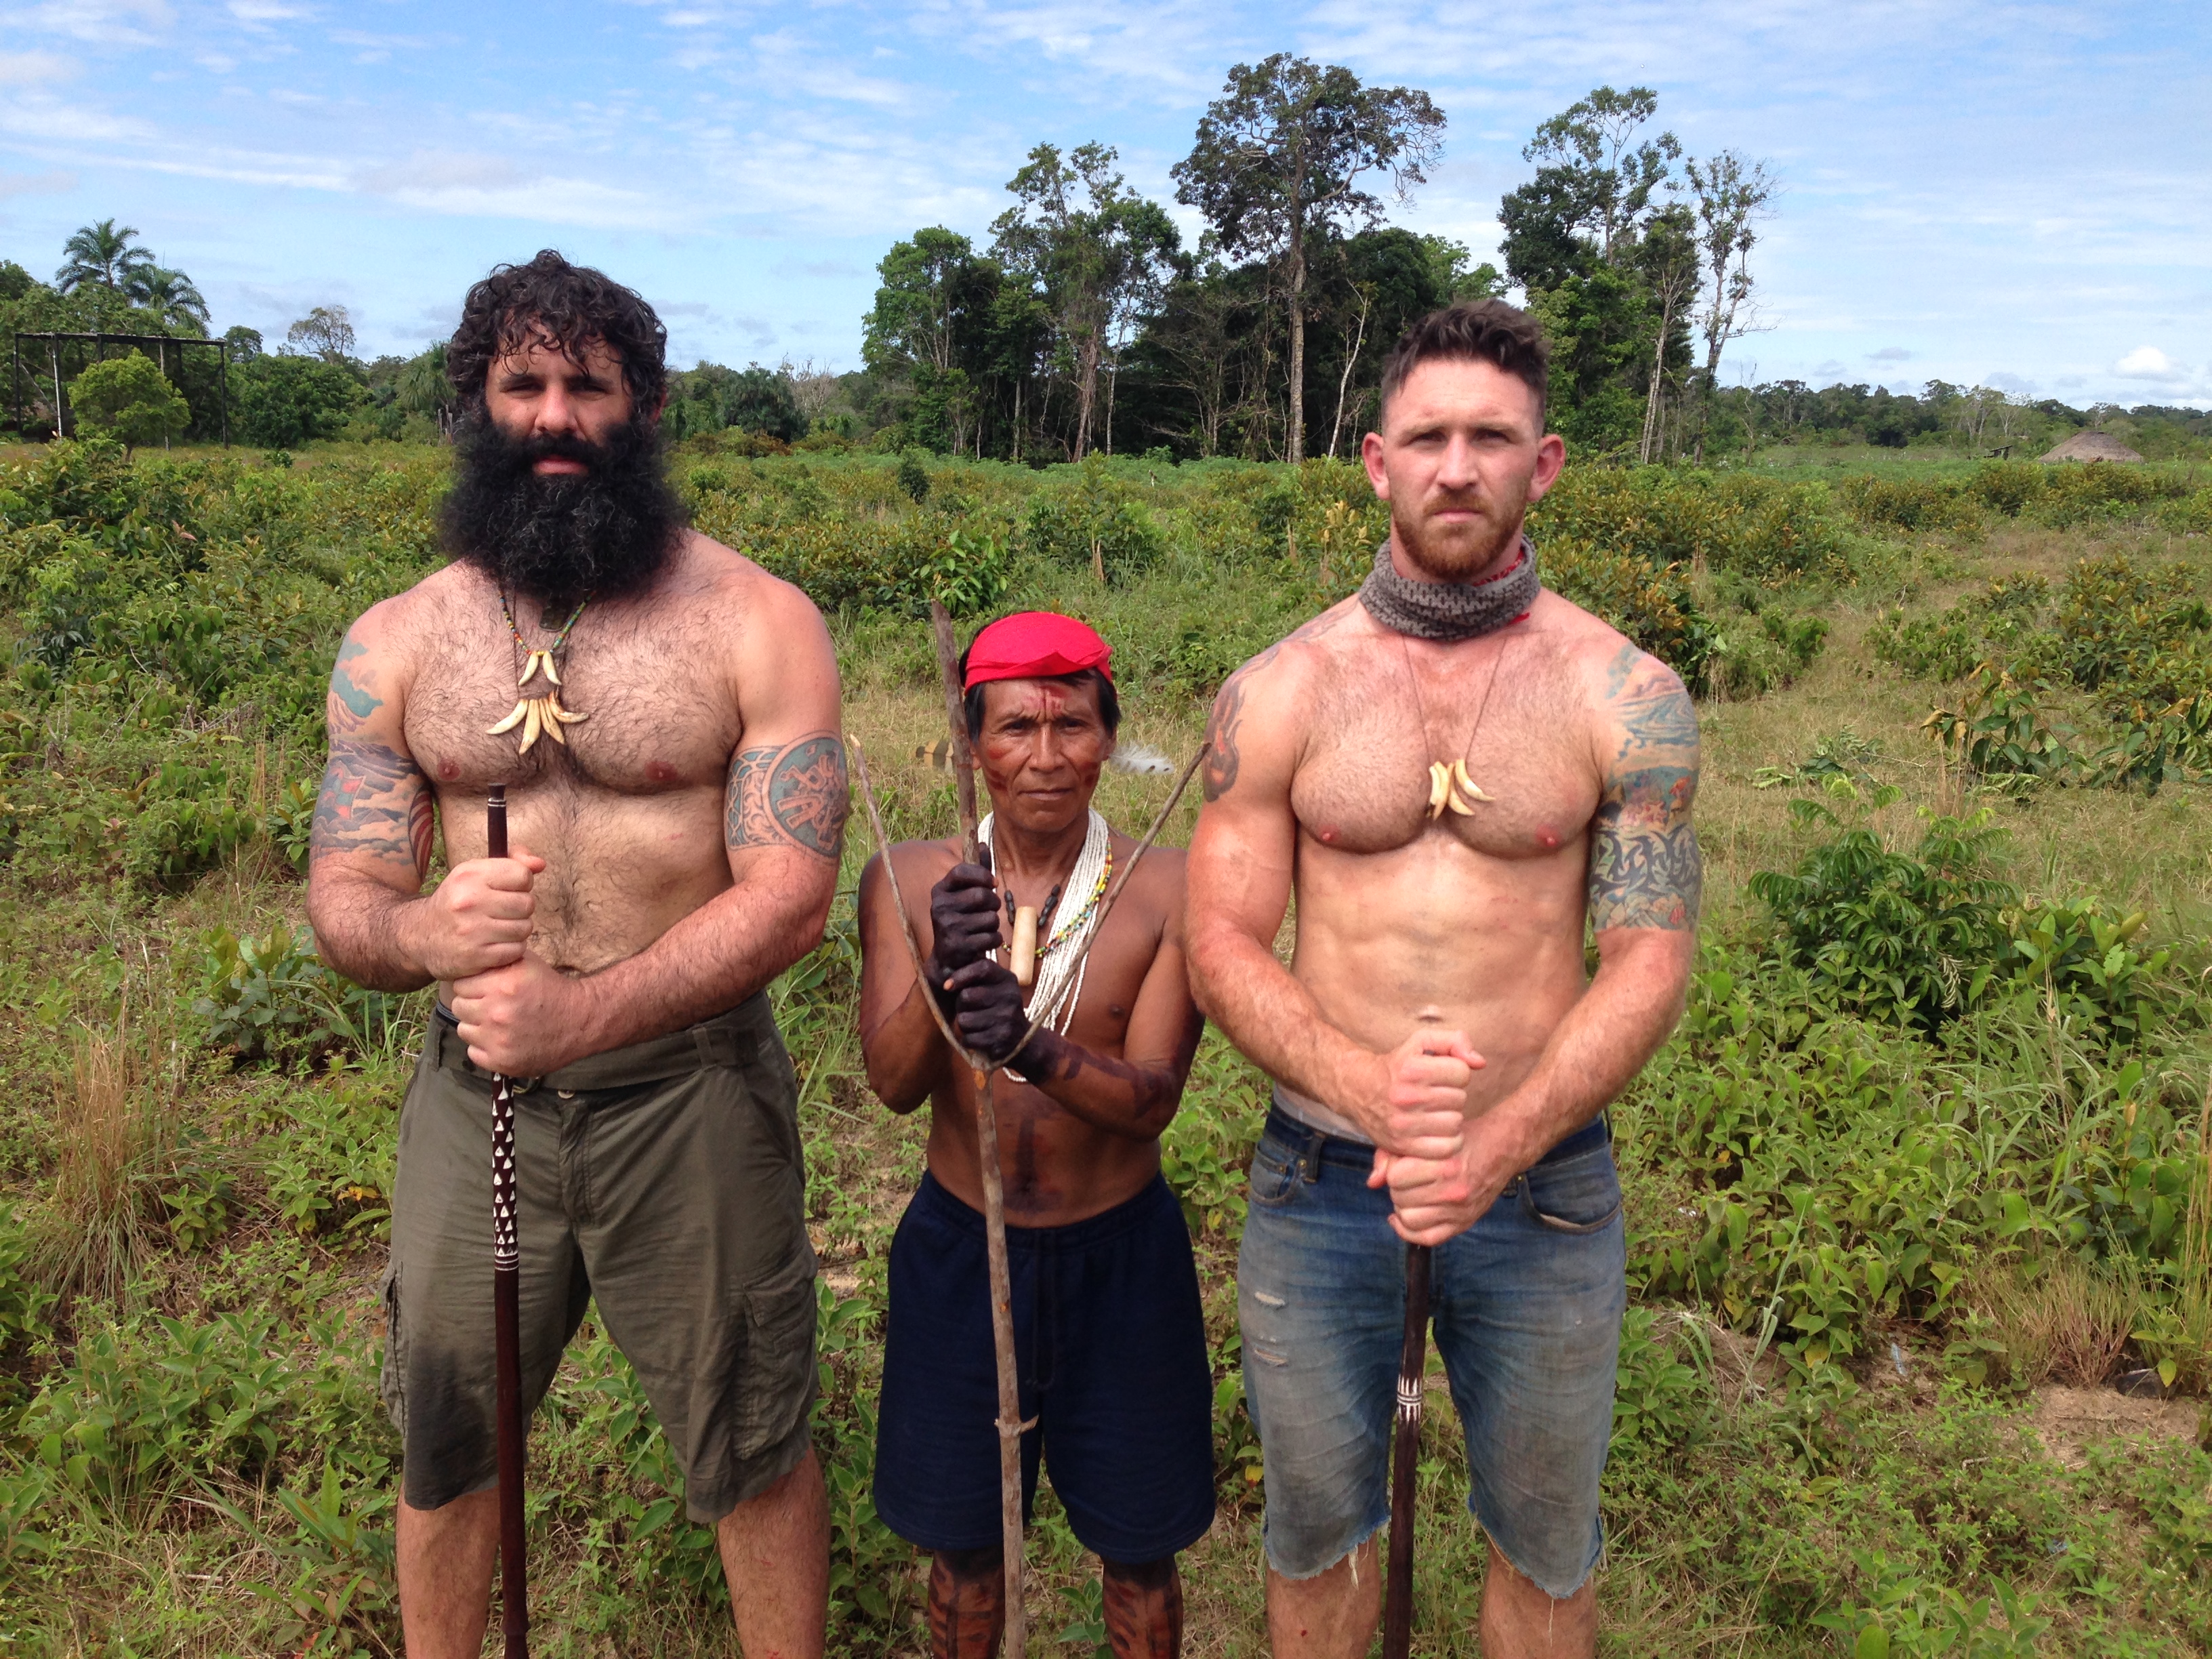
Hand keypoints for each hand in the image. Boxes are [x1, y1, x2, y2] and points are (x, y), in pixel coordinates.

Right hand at [406, 842, 545, 982]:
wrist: (420, 936)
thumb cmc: (457, 901)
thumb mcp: (476, 873)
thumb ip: (512, 862)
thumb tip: (540, 864)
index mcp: (470, 876)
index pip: (523, 875)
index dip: (522, 883)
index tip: (509, 889)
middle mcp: (469, 901)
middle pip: (527, 903)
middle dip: (520, 909)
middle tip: (503, 912)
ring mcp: (472, 931)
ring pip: (525, 928)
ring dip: (517, 930)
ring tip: (498, 928)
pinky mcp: (476, 956)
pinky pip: (516, 950)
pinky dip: (511, 949)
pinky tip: (494, 944)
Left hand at [450, 953, 590, 1075]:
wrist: (579, 1021)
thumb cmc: (549, 989)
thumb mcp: (526, 963)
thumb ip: (495, 960)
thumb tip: (467, 959)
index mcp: (503, 985)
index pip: (461, 984)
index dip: (472, 984)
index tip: (485, 988)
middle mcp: (498, 1013)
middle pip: (459, 1006)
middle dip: (473, 1004)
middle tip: (491, 1005)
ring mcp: (499, 1040)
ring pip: (464, 1030)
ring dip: (477, 1026)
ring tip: (497, 1023)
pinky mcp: (502, 1061)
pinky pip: (473, 1052)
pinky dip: (484, 1047)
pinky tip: (501, 1039)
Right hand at [926, 852, 1003, 997]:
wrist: (948, 959)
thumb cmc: (961, 920)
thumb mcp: (964, 894)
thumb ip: (976, 871)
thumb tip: (983, 843)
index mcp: (940, 890)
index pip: (962, 870)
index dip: (982, 874)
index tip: (992, 883)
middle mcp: (939, 906)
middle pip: (982, 895)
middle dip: (993, 903)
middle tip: (991, 910)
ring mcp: (946, 926)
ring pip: (990, 918)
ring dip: (994, 924)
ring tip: (984, 928)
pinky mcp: (957, 945)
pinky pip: (991, 936)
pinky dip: (994, 940)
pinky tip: (984, 941)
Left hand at [942, 959, 1053, 1076]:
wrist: (1021, 1039)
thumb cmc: (998, 1008)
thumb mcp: (994, 986)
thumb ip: (975, 976)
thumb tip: (944, 973)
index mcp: (1008, 979)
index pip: (983, 968)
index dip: (961, 975)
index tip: (947, 986)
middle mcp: (1010, 996)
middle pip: (966, 996)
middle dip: (960, 1005)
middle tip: (970, 1009)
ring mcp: (1007, 1018)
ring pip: (964, 1020)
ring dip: (964, 1024)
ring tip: (977, 1024)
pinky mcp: (1001, 1039)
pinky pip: (968, 1038)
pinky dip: (968, 1040)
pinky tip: (980, 1037)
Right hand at [1349, 1027, 1482, 1158]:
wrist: (1358, 1090)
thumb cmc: (1398, 1065)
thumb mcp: (1422, 1042)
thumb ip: (1455, 1041)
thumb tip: (1480, 1063)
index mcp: (1412, 1069)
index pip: (1462, 1073)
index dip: (1456, 1072)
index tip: (1442, 1075)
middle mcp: (1406, 1097)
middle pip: (1460, 1099)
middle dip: (1452, 1095)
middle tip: (1436, 1095)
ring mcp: (1404, 1124)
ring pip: (1455, 1124)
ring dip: (1450, 1118)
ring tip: (1435, 1112)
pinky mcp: (1403, 1145)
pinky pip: (1446, 1148)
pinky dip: (1447, 1141)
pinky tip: (1436, 1130)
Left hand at [1374, 1111, 1527, 1246]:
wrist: (1502, 1148)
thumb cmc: (1461, 1137)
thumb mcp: (1429, 1136)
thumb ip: (1394, 1155)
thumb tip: (1372, 1183)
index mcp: (1444, 1164)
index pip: (1395, 1177)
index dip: (1393, 1169)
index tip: (1401, 1163)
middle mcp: (1453, 1190)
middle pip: (1400, 1198)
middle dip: (1397, 1187)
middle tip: (1406, 1178)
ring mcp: (1460, 1210)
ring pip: (1410, 1219)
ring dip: (1403, 1207)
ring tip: (1411, 1193)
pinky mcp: (1464, 1223)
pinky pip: (1427, 1238)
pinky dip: (1409, 1231)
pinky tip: (1403, 1218)